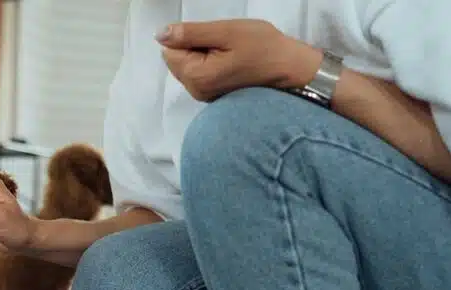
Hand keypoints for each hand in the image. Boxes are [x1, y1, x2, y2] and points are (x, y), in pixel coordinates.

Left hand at [156, 19, 323, 101]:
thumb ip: (191, 33)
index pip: (170, 49)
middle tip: (225, 45)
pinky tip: (231, 62)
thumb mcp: (227, 32)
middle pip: (177, 59)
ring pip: (188, 64)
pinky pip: (200, 72)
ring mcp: (203, 95)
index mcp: (194, 76)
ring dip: (203, 54)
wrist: (290, 70)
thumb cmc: (263, 48)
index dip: (189, 37)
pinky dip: (211, 63)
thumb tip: (161, 35)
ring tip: (230, 53)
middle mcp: (194, 90)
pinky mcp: (212, 95)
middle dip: (195, 46)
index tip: (215, 38)